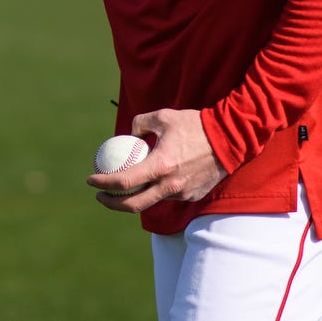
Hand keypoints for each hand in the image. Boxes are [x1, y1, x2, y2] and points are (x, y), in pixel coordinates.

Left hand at [86, 108, 226, 212]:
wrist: (231, 139)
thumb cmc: (195, 125)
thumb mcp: (163, 116)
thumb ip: (140, 123)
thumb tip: (129, 135)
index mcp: (160, 166)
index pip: (124, 182)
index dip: (102, 182)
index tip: (90, 179)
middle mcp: (170, 185)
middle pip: (133, 205)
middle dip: (111, 202)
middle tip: (100, 194)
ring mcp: (183, 194)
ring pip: (152, 200)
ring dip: (135, 196)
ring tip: (124, 185)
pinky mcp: (193, 197)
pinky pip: (168, 196)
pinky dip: (157, 190)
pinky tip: (152, 179)